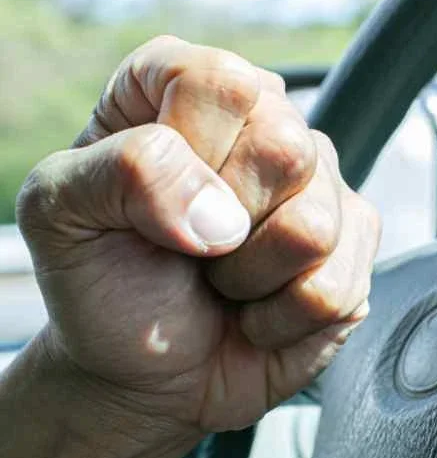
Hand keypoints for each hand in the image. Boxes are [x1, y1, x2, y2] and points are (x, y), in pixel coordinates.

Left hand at [15, 35, 380, 436]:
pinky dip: (280, 320)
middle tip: (190, 248)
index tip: (150, 202)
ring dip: (250, 279)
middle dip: (225, 224)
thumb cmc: (102, 281)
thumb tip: (223, 216)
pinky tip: (258, 312)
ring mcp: (321, 184)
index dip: (191, 152)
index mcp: (185, 88)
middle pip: (285, 147)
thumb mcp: (60, 213)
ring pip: (315, 225)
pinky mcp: (355, 246)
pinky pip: (337, 287)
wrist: (144, 373)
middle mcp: (264, 123)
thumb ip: (122, 172)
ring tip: (222, 280)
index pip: (223, 84)